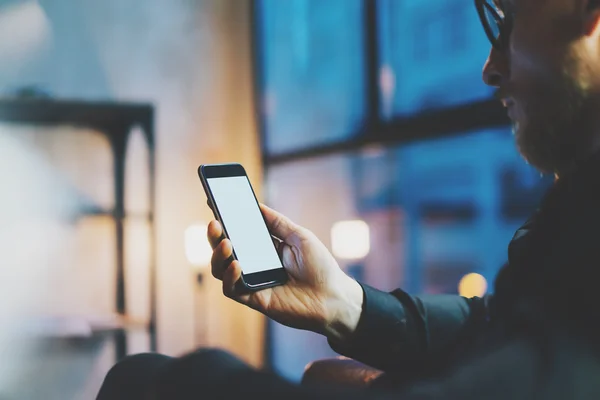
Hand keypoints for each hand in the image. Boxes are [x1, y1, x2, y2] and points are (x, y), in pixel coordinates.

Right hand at [206, 204, 363, 340]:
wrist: (333, 297)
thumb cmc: (320, 267)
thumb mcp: (300, 236)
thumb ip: (277, 222)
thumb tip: (256, 205)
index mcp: (265, 248)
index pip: (238, 233)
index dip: (225, 220)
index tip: (214, 203)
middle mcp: (255, 264)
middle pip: (224, 250)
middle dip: (215, 236)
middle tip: (214, 223)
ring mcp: (252, 282)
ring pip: (221, 270)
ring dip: (218, 255)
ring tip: (225, 242)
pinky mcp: (254, 299)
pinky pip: (231, 289)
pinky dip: (230, 276)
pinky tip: (237, 264)